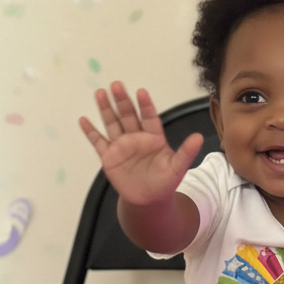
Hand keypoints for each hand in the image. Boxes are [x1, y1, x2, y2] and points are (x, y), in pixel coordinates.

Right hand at [79, 82, 202, 205]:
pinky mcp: (109, 156)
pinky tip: (83, 120)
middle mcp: (136, 137)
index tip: (141, 92)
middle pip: (128, 115)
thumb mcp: (178, 167)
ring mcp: (121, 145)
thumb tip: (200, 137)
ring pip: (112, 123)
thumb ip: (186, 152)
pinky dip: (90, 132)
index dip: (145, 105)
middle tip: (116, 84)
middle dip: (122, 100)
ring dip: (106, 109)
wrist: (149, 199)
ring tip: (100, 93)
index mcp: (153, 137)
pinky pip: (98, 142)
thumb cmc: (165, 181)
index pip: (149, 117)